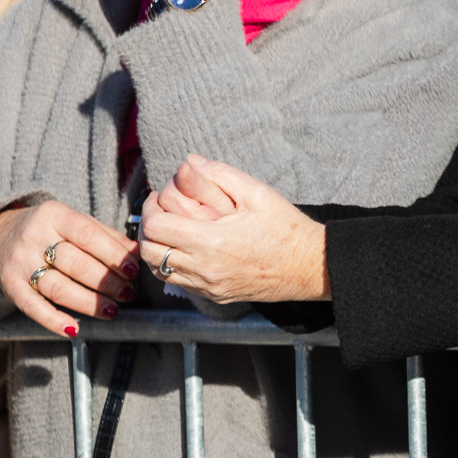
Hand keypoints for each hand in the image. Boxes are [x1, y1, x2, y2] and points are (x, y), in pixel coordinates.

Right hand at [0, 200, 137, 335]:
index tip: (133, 270)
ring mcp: (19, 263)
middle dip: (105, 282)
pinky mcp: (10, 286)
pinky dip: (54, 320)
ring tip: (111, 310)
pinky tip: (74, 328)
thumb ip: (105, 235)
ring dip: (88, 302)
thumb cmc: (48, 230)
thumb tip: (137, 252)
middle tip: (128, 293)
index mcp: (55, 216)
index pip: (88, 235)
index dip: (113, 254)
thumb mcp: (73, 221)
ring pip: (57, 287)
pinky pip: (32, 307)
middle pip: (75, 264)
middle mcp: (34, 238)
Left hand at [137, 157, 326, 302]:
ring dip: (156, 248)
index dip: (150, 208)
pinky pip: (176, 283)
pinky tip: (186, 249)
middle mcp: (205, 268)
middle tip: (161, 211)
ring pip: (158, 270)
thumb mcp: (257, 193)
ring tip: (170, 230)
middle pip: (149, 251)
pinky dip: (171, 265)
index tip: (159, 197)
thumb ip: (220, 174)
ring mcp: (208, 286)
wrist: (309, 266)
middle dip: (148, 227)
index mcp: (212, 241)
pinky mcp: (213, 296)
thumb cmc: (285, 227)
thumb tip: (189, 161)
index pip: (156, 227)